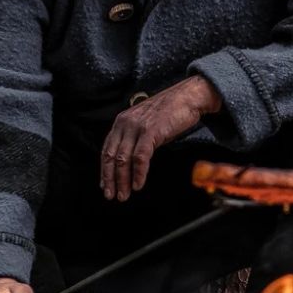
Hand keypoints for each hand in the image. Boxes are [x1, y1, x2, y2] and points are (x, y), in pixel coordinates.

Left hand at [101, 76, 222, 201]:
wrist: (188, 97)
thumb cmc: (170, 112)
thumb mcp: (146, 124)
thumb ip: (135, 138)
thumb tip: (130, 162)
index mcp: (121, 122)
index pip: (107, 150)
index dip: (104, 170)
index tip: (104, 185)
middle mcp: (125, 123)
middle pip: (112, 156)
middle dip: (110, 179)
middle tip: (111, 196)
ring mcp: (137, 127)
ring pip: (124, 159)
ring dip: (122, 181)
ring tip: (124, 195)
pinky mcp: (150, 131)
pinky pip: (140, 157)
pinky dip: (138, 174)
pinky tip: (138, 185)